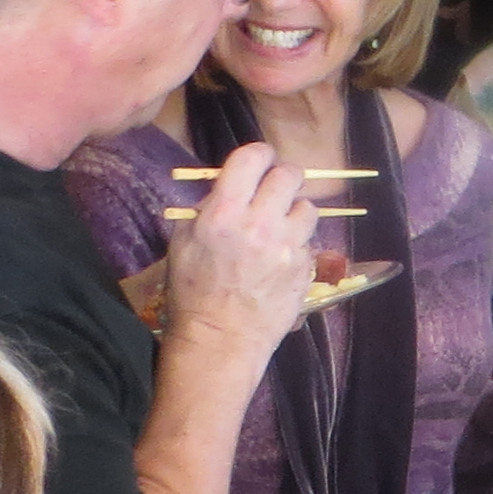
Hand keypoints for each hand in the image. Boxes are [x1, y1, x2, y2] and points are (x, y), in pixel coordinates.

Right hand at [159, 140, 319, 355]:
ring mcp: (287, 246)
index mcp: (224, 212)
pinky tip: (281, 258)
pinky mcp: (305, 266)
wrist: (220, 338)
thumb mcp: (184, 241)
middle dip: (281, 179)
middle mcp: (260, 223)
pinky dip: (298, 243)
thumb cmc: (192, 291)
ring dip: (293, 212)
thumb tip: (229, 184)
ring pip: (307, 206)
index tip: (259, 163)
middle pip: (288, 175)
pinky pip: (309, 240)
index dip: (259, 155)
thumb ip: (207, 206)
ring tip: (278, 228)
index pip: (253, 157)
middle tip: (272, 192)